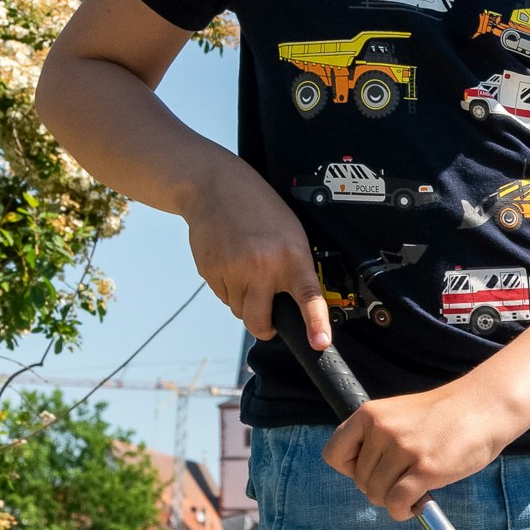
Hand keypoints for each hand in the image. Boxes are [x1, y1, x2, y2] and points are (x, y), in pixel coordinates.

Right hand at [183, 161, 328, 355]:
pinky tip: (231, 265)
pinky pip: (223, 297)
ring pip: (239, 310)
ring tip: (247, 273)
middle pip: (259, 321)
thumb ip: (293, 268)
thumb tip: (291, 304)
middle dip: (264, 328)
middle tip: (269, 325)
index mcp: (290, 257)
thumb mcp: (291, 234)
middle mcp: (261, 267)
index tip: (319, 342)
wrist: (215, 187)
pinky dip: (229, 289)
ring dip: (245, 303)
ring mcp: (233, 271)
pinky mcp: (210, 272)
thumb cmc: (259, 209)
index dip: (315, 324)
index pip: (308, 297)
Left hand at [324, 382, 520, 521]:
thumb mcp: (400, 414)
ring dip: (393, 501)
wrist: (485, 406)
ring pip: (377, 494)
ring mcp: (404, 449)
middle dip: (378, 487)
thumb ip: (378, 437)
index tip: (372, 469)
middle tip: (403, 480)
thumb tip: (364, 475)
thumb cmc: (445, 415)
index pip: (334, 454)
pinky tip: (415, 506)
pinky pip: (397, 502)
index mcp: (370, 414)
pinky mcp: (426, 469)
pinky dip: (403, 511)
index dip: (350, 469)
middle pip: (360, 480)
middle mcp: (383, 430)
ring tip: (413, 491)